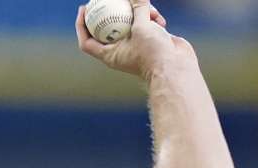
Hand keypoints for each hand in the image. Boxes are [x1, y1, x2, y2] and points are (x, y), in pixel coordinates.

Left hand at [76, 2, 192, 80]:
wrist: (176, 69)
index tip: (84, 8)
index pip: (87, 42)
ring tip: (152, 12)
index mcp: (109, 54)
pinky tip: (161, 20)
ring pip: (131, 22)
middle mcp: (120, 51)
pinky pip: (145, 24)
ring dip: (141, 12)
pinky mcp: (149, 41)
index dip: (81, 25)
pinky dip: (152, 19)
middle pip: (108, 27)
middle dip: (111, 11)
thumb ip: (138, 7)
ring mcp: (135, 45)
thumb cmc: (154, 54)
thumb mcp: (142, 27)